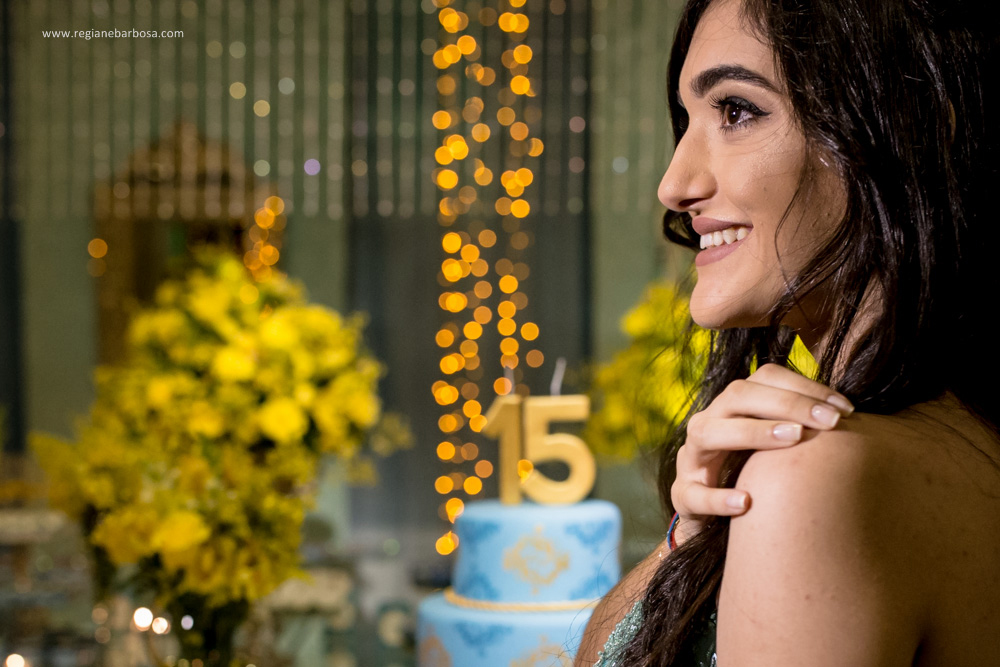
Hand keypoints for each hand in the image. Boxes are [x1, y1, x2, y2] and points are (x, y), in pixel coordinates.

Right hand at [669, 363, 854, 545]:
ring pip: (708, 433)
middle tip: (829, 421)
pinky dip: (717, 497)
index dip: (804, 387)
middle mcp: (709, 424)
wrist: (715, 520)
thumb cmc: (756, 478)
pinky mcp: (682, 495)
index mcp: (733, 408)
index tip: (845, 408)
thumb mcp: (778, 449)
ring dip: (752, 432)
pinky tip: (746, 502)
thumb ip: (804, 427)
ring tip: (793, 439)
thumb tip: (855, 413)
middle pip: (737, 396)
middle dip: (786, 404)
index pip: (763, 378)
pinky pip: (694, 493)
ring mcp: (691, 459)